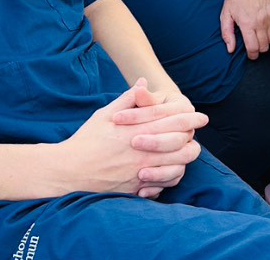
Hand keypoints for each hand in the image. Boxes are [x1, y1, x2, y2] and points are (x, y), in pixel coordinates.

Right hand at [56, 80, 205, 196]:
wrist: (68, 172)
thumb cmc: (86, 141)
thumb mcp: (105, 114)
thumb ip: (128, 99)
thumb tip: (143, 82)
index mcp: (137, 131)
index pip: (173, 122)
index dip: (190, 118)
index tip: (201, 115)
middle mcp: (143, 152)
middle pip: (182, 145)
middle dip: (193, 136)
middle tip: (198, 130)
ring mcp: (142, 172)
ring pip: (178, 166)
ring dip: (186, 156)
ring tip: (189, 149)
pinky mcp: (137, 188)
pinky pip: (165, 184)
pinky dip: (172, 176)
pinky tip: (171, 168)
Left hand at [220, 0, 269, 58]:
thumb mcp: (225, 14)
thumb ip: (227, 33)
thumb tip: (230, 49)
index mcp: (247, 23)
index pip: (253, 48)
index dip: (252, 55)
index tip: (250, 55)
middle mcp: (260, 22)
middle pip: (264, 47)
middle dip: (258, 49)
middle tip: (253, 44)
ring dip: (266, 42)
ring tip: (259, 36)